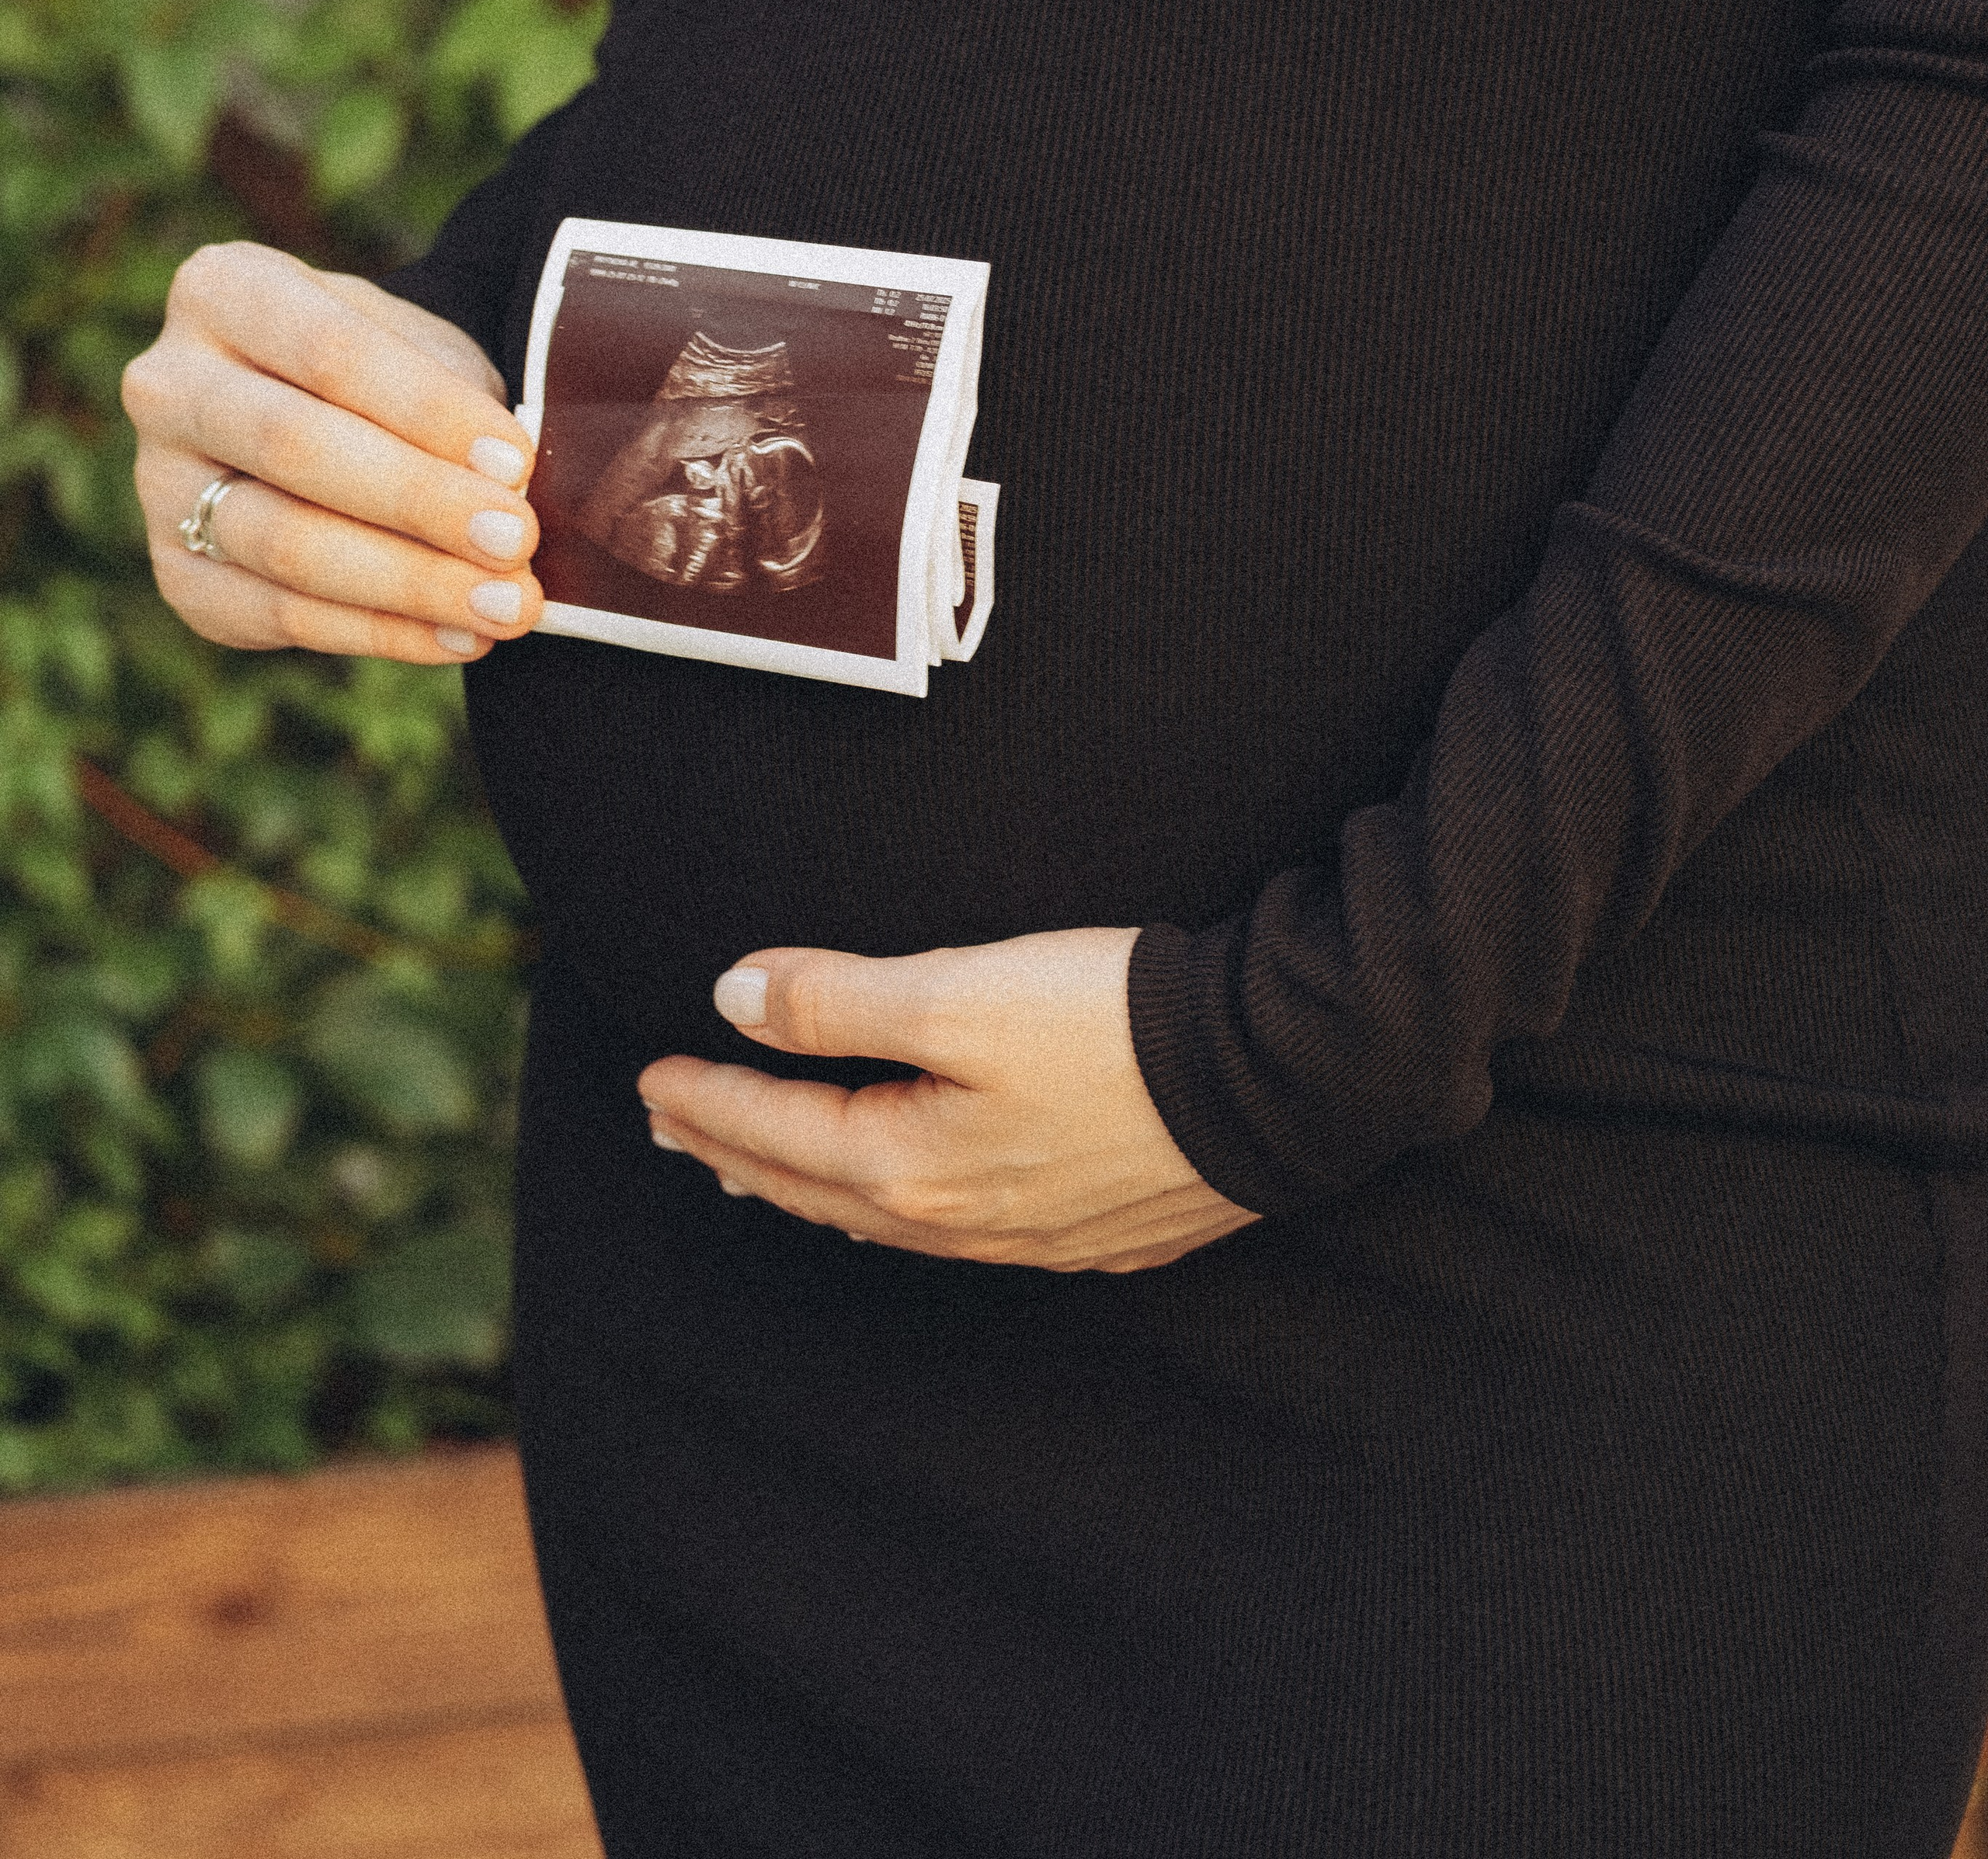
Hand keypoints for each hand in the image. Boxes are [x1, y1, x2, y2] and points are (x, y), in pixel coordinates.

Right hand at [123, 241, 542, 665]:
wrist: (327, 417)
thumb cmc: (385, 371)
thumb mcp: (421, 348)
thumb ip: (455, 403)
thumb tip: (511, 491)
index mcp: (225, 291)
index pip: (330, 351)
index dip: (427, 411)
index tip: (516, 462)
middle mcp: (169, 384)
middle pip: (294, 447)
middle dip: (419, 501)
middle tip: (515, 541)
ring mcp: (158, 484)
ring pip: (283, 543)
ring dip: (408, 582)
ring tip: (506, 606)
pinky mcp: (178, 574)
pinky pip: (278, 616)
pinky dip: (380, 633)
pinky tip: (459, 637)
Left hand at [637, 928, 1260, 1273]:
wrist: (1271, 1075)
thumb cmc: (1114, 1027)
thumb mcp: (959, 993)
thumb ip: (837, 1000)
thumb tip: (734, 999)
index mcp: (912, 1165)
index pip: (778, 1133)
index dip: (708, 1098)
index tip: (652, 1075)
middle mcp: (961, 1219)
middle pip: (816, 1188)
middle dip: (736, 1151)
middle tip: (675, 1125)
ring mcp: (1028, 1233)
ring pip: (881, 1217)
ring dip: (807, 1184)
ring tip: (758, 1165)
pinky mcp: (1091, 1224)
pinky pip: (952, 1228)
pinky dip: (893, 1205)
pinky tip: (901, 1192)